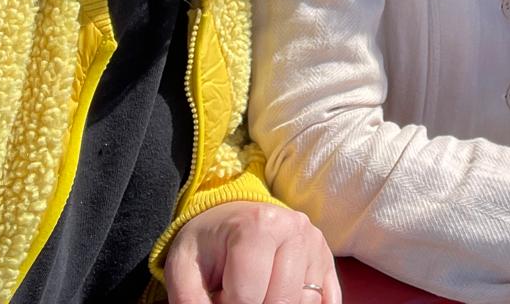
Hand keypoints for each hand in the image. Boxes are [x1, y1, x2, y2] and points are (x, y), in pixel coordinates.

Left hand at [166, 200, 338, 303]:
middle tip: (236, 294)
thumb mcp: (183, 268)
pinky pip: (326, 299)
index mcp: (258, 226)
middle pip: (281, 301)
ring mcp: (315, 243)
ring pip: (306, 301)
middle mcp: (294, 229)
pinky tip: (282, 296)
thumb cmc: (206, 244)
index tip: (217, 294)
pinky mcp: (326, 257)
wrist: (230, 215)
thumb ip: (191, 301)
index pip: (247, 298)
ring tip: (256, 291)